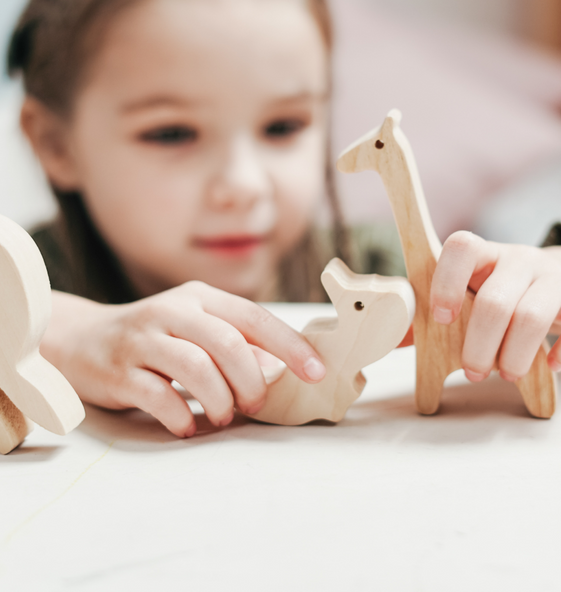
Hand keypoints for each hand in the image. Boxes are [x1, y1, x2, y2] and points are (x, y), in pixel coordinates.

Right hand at [43, 282, 325, 436]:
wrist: (80, 339)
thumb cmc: (156, 337)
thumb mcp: (197, 328)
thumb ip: (236, 344)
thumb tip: (282, 369)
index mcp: (200, 298)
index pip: (254, 317)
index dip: (289, 345)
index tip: (316, 372)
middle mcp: (172, 312)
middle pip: (227, 343)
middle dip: (252, 380)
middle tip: (256, 404)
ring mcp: (143, 340)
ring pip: (196, 368)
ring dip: (220, 400)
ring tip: (224, 415)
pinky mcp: (119, 371)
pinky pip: (159, 397)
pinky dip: (182, 417)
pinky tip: (188, 425)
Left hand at [429, 231, 560, 381]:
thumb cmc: (506, 295)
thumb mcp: (473, 295)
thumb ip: (435, 314)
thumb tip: (396, 339)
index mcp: (484, 254)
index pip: (462, 247)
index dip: (446, 282)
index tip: (442, 318)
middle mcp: (521, 258)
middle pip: (496, 301)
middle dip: (480, 345)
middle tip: (475, 372)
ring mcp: (557, 275)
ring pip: (534, 317)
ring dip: (516, 356)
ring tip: (507, 374)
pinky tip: (552, 365)